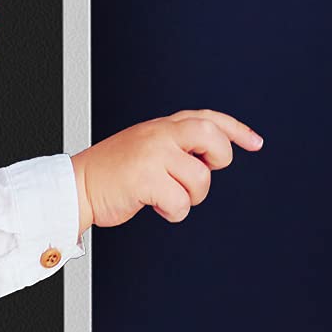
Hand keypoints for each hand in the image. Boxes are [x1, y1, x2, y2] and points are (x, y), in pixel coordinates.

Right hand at [71, 109, 261, 232]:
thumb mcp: (145, 146)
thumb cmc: (111, 172)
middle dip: (219, 159)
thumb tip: (209, 156)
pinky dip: (174, 212)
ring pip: (200, 178)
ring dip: (190, 197)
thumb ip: (175, 144)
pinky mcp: (146, 179)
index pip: (208, 119)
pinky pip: (181, 202)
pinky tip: (157, 206)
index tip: (254, 142)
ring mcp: (153, 155)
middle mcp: (159, 135)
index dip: (236, 130)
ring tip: (168, 196)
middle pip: (212, 136)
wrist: (77, 186)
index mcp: (162, 126)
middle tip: (203, 172)